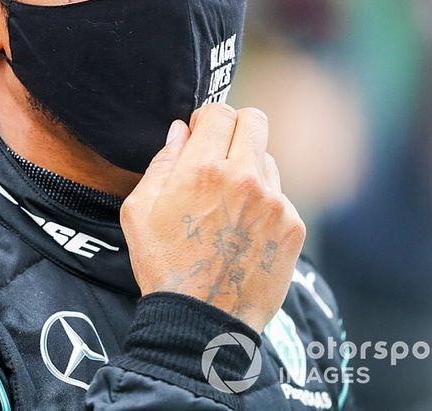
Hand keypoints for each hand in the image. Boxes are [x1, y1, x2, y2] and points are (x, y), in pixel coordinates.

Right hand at [120, 103, 305, 332]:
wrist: (203, 320)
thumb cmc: (164, 265)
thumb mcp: (139, 210)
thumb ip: (161, 163)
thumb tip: (180, 132)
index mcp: (204, 168)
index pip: (220, 111)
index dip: (206, 119)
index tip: (199, 136)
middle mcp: (246, 177)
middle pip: (255, 120)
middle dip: (234, 129)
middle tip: (219, 154)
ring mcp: (275, 202)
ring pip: (268, 159)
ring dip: (249, 169)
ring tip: (227, 204)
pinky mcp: (293, 226)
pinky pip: (280, 197)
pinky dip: (262, 205)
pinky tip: (241, 231)